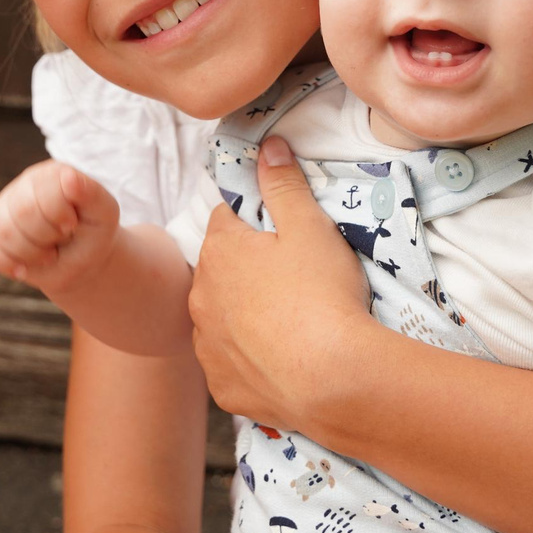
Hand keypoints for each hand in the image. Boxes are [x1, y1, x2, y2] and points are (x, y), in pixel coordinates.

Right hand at [0, 161, 120, 299]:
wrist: (80, 258)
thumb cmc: (93, 233)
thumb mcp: (104, 215)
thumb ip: (92, 194)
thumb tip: (68, 176)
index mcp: (54, 174)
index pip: (44, 191)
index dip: (58, 217)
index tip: (71, 226)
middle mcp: (25, 184)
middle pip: (21, 213)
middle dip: (45, 238)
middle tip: (60, 241)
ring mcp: (3, 206)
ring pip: (2, 232)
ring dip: (29, 254)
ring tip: (48, 254)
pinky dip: (8, 263)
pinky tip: (26, 265)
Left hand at [187, 136, 376, 429]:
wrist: (332, 378)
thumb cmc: (322, 294)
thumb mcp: (310, 226)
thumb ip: (284, 184)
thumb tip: (268, 146)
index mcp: (218, 252)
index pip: (226, 220)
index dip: (255, 223)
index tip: (283, 236)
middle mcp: (200, 298)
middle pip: (220, 271)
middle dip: (247, 270)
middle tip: (294, 280)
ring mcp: (208, 346)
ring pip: (221, 318)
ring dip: (244, 316)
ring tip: (290, 323)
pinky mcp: (222, 387)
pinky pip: (231, 364)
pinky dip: (250, 360)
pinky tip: (282, 360)